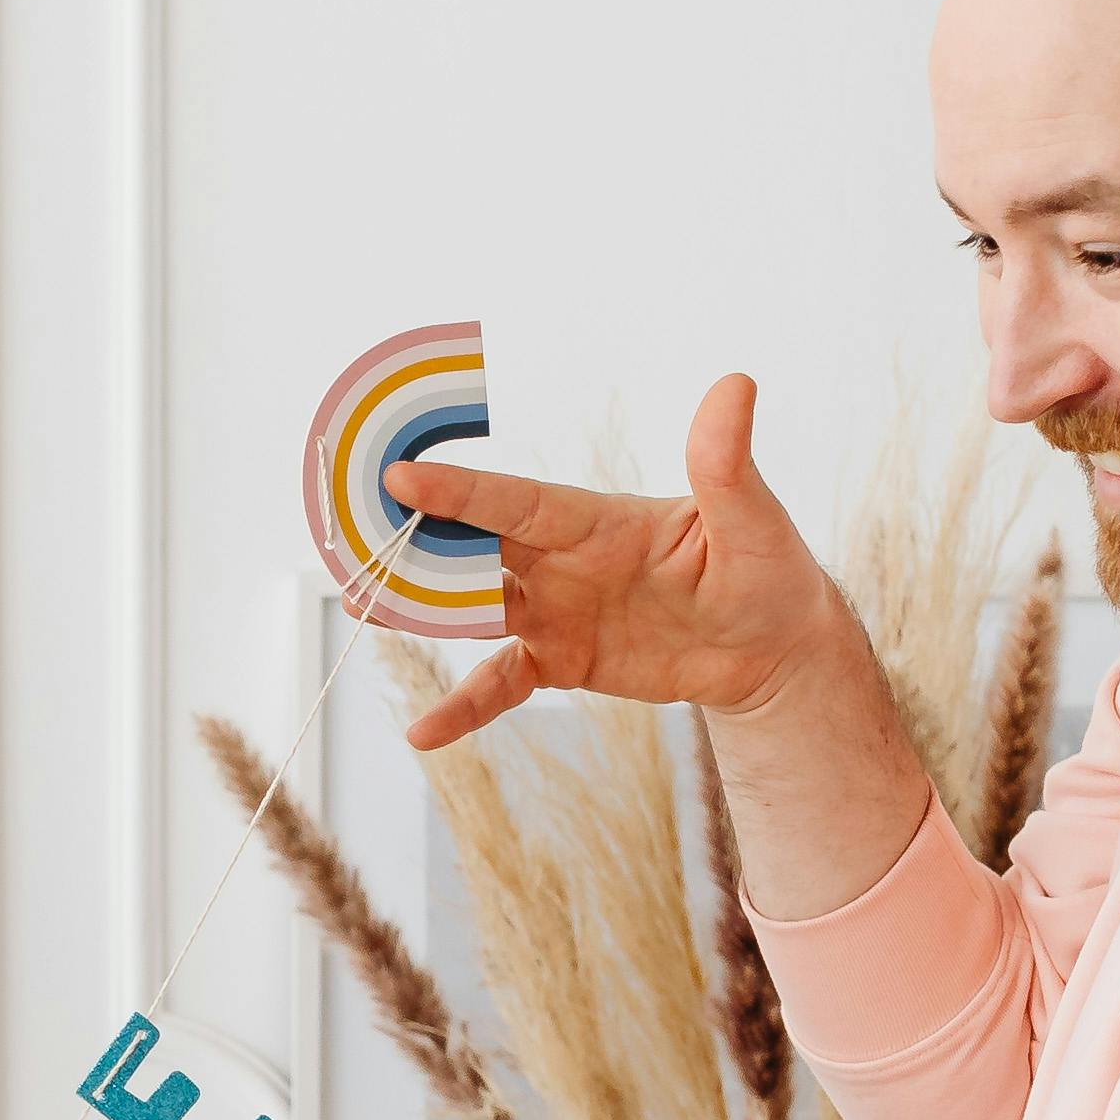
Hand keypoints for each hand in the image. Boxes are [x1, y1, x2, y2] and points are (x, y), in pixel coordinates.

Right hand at [380, 369, 872, 749]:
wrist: (771, 648)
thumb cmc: (767, 572)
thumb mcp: (751, 523)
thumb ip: (726, 464)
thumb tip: (734, 386)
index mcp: (599, 521)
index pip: (518, 503)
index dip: (462, 493)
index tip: (400, 475)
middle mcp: (563, 560)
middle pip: (474, 549)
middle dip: (413, 542)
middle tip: (349, 536)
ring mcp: (556, 610)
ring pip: (472, 607)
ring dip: (417, 609)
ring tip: (359, 607)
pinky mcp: (562, 660)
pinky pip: (502, 681)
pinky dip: (464, 706)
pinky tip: (423, 733)